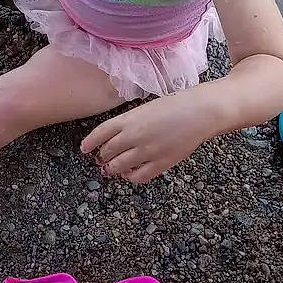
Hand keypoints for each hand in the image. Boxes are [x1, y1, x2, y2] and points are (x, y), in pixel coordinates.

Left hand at [80, 94, 209, 183]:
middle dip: (102, 157)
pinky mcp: (161, 163)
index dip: (90, 142)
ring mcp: (146, 151)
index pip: (100, 133)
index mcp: (128, 119)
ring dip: (112, 169)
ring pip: (119, 166)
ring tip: (111, 169)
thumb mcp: (145, 109)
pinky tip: (130, 174)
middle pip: (108, 151)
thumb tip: (116, 137)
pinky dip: (130, 177)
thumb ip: (129, 122)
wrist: (199, 112)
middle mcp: (134, 136)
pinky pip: (139, 176)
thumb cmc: (173, 106)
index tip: (84, 149)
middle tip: (101, 159)